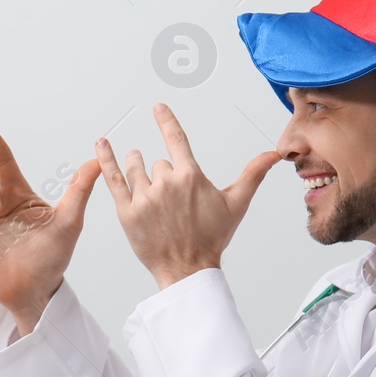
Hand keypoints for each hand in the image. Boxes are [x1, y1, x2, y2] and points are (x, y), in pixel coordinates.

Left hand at [96, 104, 280, 289]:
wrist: (188, 269)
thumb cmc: (212, 238)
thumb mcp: (236, 203)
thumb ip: (253, 173)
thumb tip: (274, 155)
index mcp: (191, 176)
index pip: (176, 138)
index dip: (166, 120)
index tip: (158, 107)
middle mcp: (166, 183)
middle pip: (159, 164)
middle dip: (164, 177)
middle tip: (173, 202)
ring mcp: (145, 197)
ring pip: (137, 169)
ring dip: (138, 168)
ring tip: (145, 179)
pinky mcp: (127, 212)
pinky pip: (113, 179)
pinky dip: (105, 159)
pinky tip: (101, 144)